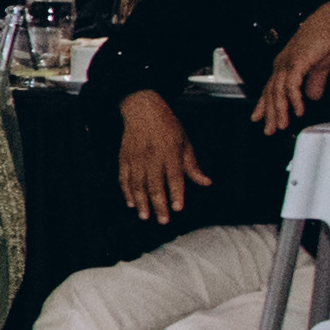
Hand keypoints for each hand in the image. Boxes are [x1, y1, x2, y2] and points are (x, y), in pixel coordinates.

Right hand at [116, 85, 206, 224]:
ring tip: (145, 216)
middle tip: (162, 220)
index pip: (174, 177)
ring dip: (141, 202)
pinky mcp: (124, 157)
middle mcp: (152, 156)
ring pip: (137, 184)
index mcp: (170, 152)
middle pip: (155, 184)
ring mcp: (136, 158)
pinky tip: (131, 202)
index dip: (176, 193)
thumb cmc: (166, 125)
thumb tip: (206, 182)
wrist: (142, 109)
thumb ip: (193, 165)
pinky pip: (124, 177)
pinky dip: (126, 191)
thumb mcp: (185, 142)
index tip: (178, 207)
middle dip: (158, 204)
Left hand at [256, 0, 329, 134]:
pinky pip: (291, 85)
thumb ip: (315, 82)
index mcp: (285, 64)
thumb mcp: (319, 66)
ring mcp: (287, 63)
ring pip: (278, 92)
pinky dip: (294, 100)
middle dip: (269, 113)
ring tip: (282, 125)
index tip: (259, 118)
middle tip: (269, 130)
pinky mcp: (296, 62)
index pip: (270, 88)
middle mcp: (281, 64)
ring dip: (280, 110)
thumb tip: (312, 98)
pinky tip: (298, 111)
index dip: (264, 104)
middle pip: (271, 93)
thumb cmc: (326, 39)